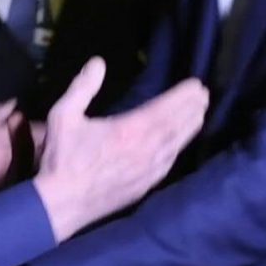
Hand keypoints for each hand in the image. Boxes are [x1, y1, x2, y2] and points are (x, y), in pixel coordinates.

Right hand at [34, 58, 207, 240]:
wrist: (62, 204)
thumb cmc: (61, 158)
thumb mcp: (64, 116)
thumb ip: (83, 87)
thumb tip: (98, 62)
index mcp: (129, 130)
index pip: (166, 108)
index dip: (183, 96)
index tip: (196, 84)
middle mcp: (146, 150)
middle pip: (177, 125)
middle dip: (192, 108)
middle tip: (203, 95)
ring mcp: (148, 171)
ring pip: (176, 145)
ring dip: (190, 127)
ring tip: (199, 113)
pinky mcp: (145, 187)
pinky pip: (169, 163)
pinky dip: (179, 148)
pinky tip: (180, 144)